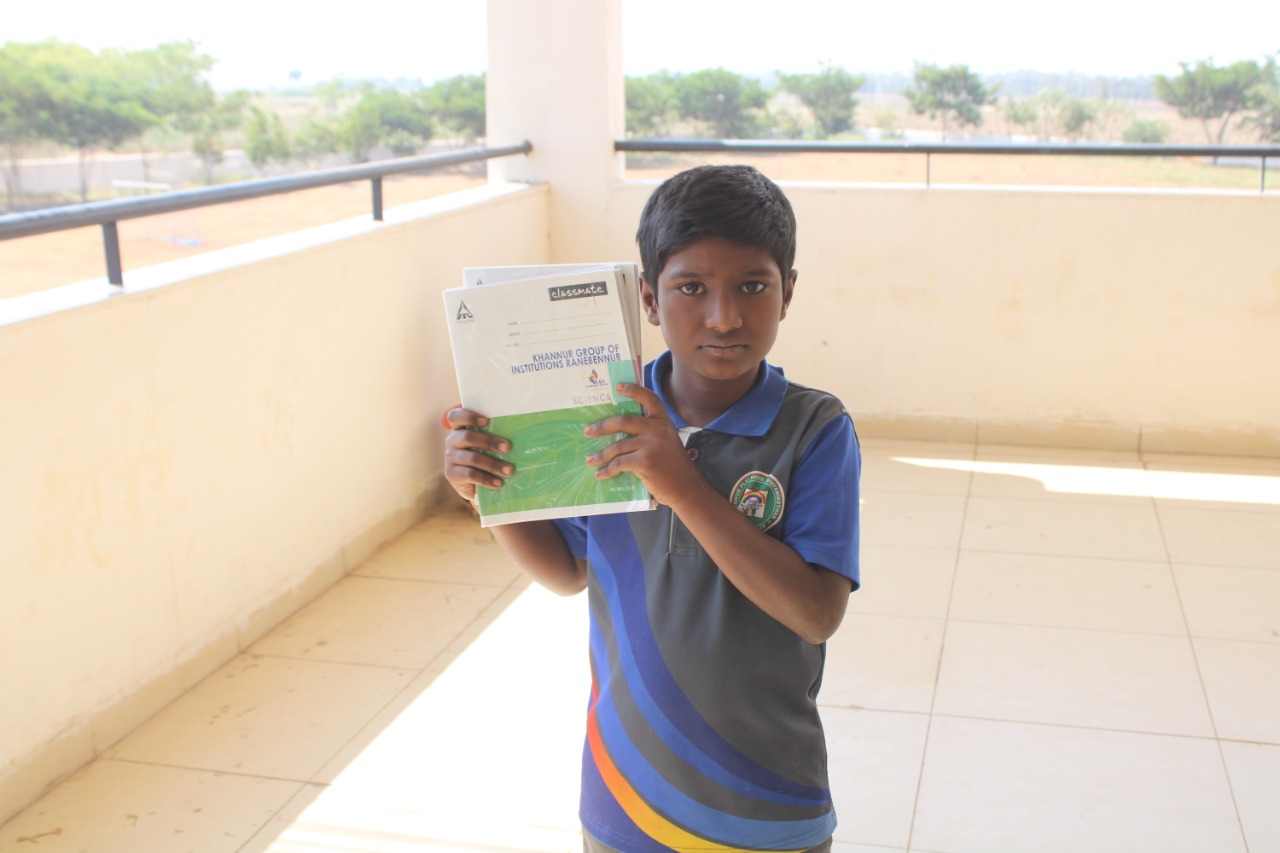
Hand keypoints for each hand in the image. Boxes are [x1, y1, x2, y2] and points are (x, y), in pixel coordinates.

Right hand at [443, 407, 512, 501]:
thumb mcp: (487, 446)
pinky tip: (498, 483)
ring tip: (509, 470)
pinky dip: (487, 479)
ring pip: (472, 458)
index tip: (487, 421)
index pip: (456, 416)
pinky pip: (470, 475)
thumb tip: (519, 436)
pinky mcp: (451, 474)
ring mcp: (450, 458)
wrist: (475, 485)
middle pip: (467, 437)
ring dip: (493, 464)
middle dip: (489, 441)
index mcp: (460, 428)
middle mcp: (452, 441)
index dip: (469, 416)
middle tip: (507, 447)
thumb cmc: (485, 458)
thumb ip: (495, 437)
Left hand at [584, 383, 705, 506]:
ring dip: (601, 454)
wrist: (685, 488)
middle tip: (588, 431)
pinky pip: (619, 463)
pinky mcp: (644, 461)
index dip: (634, 390)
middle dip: (602, 426)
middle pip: (624, 421)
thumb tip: (617, 433)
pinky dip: (607, 469)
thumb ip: (649, 434)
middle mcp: (658, 430)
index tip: (618, 387)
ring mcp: (651, 445)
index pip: (650, 399)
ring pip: (618, 445)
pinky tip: (601, 474)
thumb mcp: (666, 442)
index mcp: (664, 422)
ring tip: (591, 459)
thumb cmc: (672, 467)